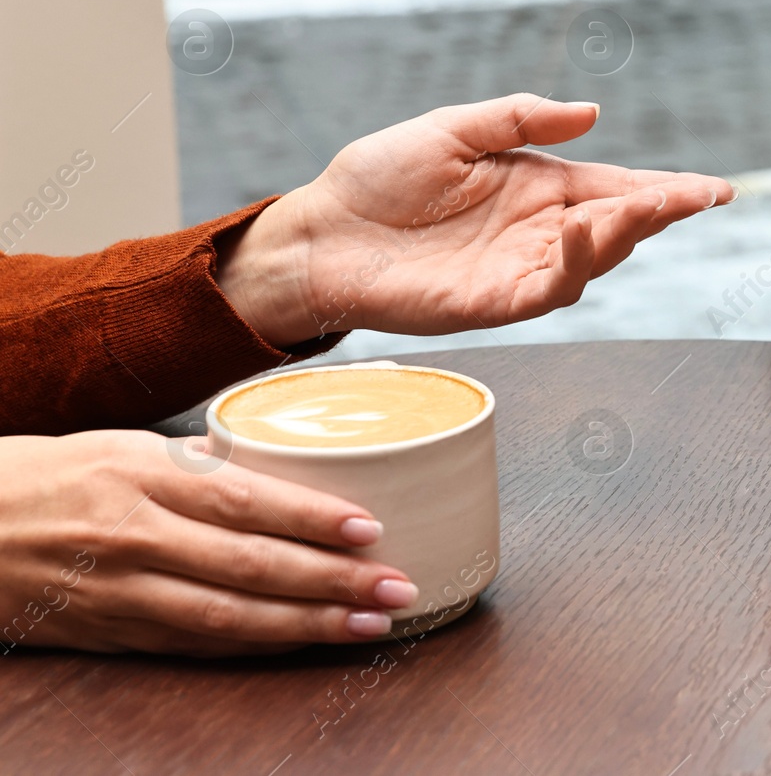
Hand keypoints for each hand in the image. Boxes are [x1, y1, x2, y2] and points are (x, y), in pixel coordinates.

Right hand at [0, 430, 416, 655]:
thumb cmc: (51, 477)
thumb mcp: (123, 448)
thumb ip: (201, 466)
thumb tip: (282, 469)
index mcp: (141, 475)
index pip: (243, 500)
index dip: (312, 518)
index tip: (370, 528)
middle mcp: (133, 536)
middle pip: (249, 566)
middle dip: (332, 581)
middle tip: (395, 587)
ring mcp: (120, 592)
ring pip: (229, 617)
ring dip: (308, 624)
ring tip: (369, 624)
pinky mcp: (111, 635)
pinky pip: (197, 644)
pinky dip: (257, 645)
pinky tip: (305, 641)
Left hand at [217, 95, 733, 345]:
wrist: (319, 234)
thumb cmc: (377, 180)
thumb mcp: (451, 129)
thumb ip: (519, 118)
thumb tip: (593, 114)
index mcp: (539, 187)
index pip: (618, 188)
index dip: (668, 189)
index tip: (716, 188)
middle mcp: (540, 232)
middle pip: (620, 225)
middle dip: (664, 210)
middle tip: (700, 195)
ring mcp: (520, 270)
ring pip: (595, 259)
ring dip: (626, 233)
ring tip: (649, 205)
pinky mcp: (494, 303)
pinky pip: (549, 290)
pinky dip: (573, 264)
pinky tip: (581, 232)